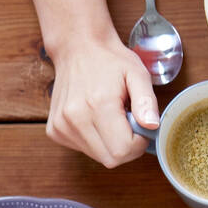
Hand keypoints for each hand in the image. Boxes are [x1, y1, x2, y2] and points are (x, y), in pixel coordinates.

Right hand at [46, 32, 160, 167]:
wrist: (77, 48)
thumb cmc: (110, 61)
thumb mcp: (137, 73)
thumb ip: (147, 101)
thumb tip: (152, 126)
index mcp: (99, 105)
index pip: (123, 150)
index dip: (138, 143)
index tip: (140, 126)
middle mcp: (75, 119)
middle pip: (110, 159)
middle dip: (125, 146)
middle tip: (127, 121)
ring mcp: (61, 127)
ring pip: (97, 156)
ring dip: (109, 143)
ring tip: (109, 117)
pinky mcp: (54, 131)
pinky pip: (82, 149)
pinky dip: (94, 139)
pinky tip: (94, 118)